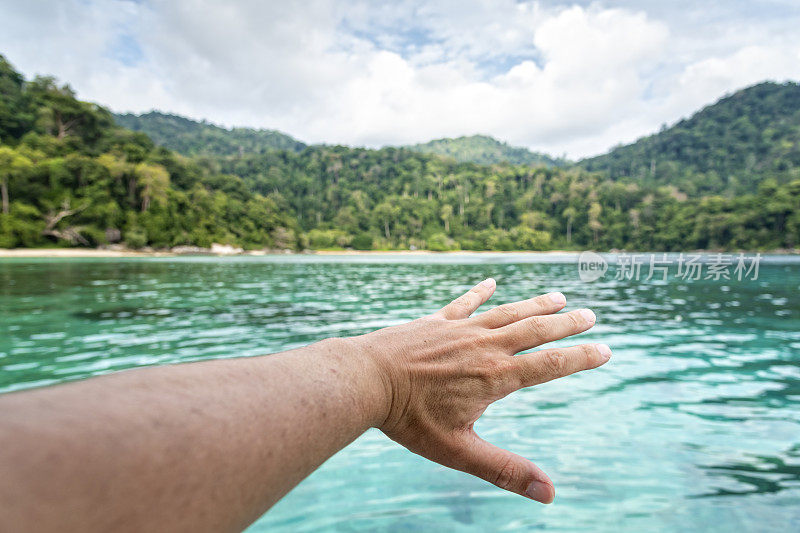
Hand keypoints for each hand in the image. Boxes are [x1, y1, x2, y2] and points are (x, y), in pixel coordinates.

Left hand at [353, 278, 609, 503]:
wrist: (364, 379)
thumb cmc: (408, 420)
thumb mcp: (458, 451)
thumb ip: (504, 470)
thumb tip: (549, 494)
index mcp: (495, 377)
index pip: (550, 365)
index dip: (581, 357)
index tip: (606, 350)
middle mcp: (484, 346)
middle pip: (536, 330)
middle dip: (566, 324)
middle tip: (591, 316)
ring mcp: (460, 330)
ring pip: (507, 312)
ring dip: (535, 304)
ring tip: (559, 296)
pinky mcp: (435, 322)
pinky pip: (464, 303)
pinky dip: (480, 293)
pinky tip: (491, 283)